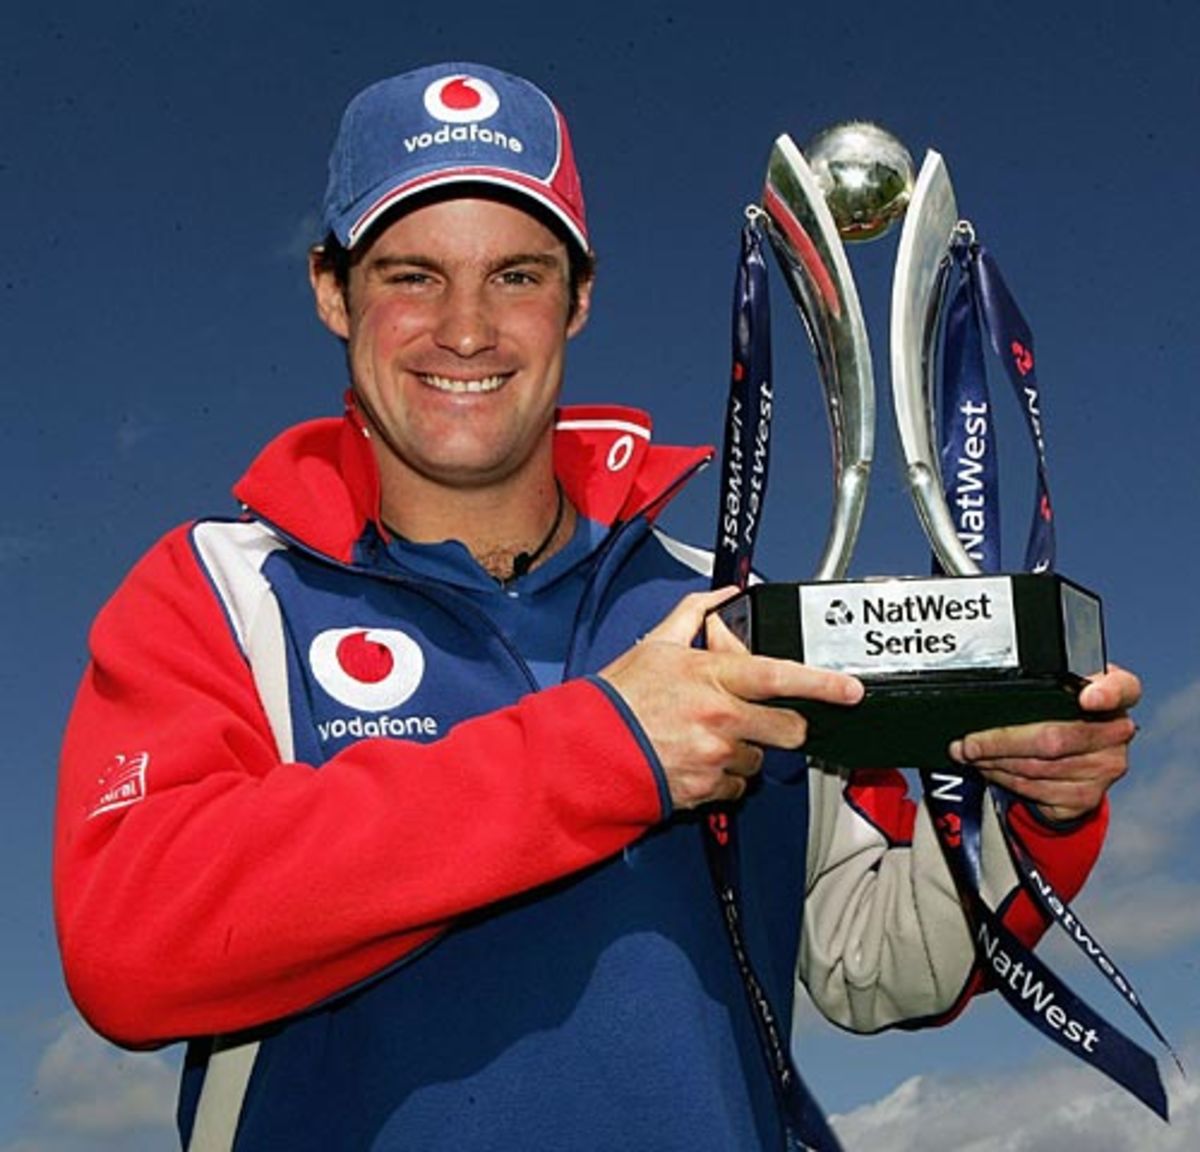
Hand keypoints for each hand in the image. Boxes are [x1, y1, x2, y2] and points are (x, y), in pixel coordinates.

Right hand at [599, 589, 862, 808]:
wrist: (589, 750)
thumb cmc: (619, 698)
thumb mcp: (657, 645)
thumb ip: (695, 615)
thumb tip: (723, 596)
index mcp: (713, 677)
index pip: (782, 676)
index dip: (824, 684)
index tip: (851, 690)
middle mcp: (721, 719)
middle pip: (789, 729)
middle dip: (784, 725)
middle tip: (761, 718)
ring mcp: (716, 756)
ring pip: (760, 759)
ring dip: (744, 749)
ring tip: (707, 738)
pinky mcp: (706, 788)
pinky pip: (736, 784)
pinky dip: (723, 775)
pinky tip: (697, 760)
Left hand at [949, 664, 1140, 823]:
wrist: (1079, 757)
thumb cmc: (1063, 713)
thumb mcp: (1061, 689)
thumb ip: (1044, 684)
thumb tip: (988, 694)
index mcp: (1116, 695)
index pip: (1122, 688)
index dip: (1106, 693)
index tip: (1088, 697)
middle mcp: (1117, 732)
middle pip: (1054, 738)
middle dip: (1000, 742)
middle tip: (969, 742)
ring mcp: (1104, 768)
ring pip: (1038, 768)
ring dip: (995, 762)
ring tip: (971, 754)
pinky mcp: (1087, 797)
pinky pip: (1036, 790)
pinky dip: (1004, 779)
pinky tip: (990, 769)